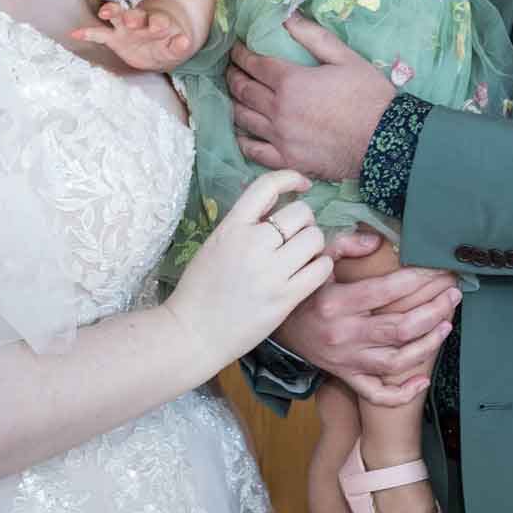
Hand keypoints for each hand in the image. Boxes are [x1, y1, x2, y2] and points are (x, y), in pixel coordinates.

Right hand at [70, 1, 192, 71]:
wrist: (161, 44)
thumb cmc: (169, 43)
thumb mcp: (178, 47)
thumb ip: (180, 45)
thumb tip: (185, 41)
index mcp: (158, 23)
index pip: (158, 21)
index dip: (158, 23)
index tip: (159, 26)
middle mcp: (141, 22)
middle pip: (136, 15)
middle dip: (133, 17)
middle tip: (132, 19)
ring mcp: (126, 28)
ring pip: (117, 16)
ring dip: (112, 12)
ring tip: (105, 13)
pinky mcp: (114, 37)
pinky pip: (99, 34)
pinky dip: (88, 33)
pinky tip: (75, 33)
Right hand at [163, 169, 332, 368]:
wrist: (191, 333)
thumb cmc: (199, 291)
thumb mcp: (214, 245)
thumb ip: (242, 225)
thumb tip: (273, 205)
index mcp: (231, 227)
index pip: (266, 186)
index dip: (290, 178)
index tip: (302, 185)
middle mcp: (252, 243)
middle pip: (300, 213)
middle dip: (305, 221)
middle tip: (297, 236)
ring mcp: (270, 271)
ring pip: (314, 238)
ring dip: (314, 244)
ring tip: (303, 256)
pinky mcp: (285, 297)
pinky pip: (321, 269)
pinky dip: (321, 266)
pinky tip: (311, 272)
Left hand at [229, 16, 395, 180]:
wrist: (386, 141)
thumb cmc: (369, 96)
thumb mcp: (345, 57)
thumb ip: (312, 36)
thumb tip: (286, 16)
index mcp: (290, 82)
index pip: (254, 63)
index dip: (241, 54)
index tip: (236, 49)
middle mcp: (278, 110)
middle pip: (243, 89)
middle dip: (233, 75)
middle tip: (231, 68)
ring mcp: (280, 138)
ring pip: (243, 118)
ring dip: (234, 102)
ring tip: (235, 94)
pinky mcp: (286, 160)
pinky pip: (253, 150)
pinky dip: (243, 137)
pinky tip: (242, 130)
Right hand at [274, 233, 460, 405]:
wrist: (278, 328)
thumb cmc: (303, 290)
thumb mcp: (316, 259)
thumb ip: (345, 245)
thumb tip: (378, 240)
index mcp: (337, 303)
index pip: (387, 290)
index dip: (419, 278)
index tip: (439, 269)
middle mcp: (344, 335)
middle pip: (400, 328)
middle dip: (434, 310)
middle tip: (454, 294)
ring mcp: (346, 360)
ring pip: (396, 361)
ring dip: (427, 345)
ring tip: (447, 325)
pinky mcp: (346, 376)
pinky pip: (376, 393)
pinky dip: (401, 393)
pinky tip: (423, 381)